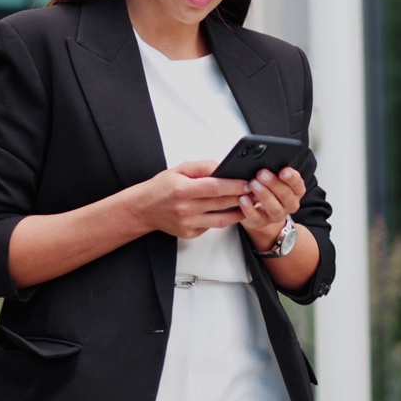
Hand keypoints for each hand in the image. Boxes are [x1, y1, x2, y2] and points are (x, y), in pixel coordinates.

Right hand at [128, 160, 250, 238]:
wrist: (143, 209)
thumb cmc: (162, 187)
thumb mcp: (179, 169)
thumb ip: (203, 167)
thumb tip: (224, 166)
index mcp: (183, 190)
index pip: (215, 188)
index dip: (234, 185)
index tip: (248, 182)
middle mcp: (186, 209)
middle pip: (221, 203)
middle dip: (242, 197)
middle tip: (256, 191)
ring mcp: (188, 224)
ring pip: (221, 220)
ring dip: (239, 212)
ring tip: (250, 203)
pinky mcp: (190, 233)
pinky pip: (212, 226)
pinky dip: (223, 219)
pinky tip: (232, 211)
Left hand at [235, 168, 305, 249]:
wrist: (260, 210)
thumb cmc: (268, 187)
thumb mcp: (274, 177)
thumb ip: (274, 169)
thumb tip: (264, 158)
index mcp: (295, 190)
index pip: (298, 184)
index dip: (291, 177)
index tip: (283, 170)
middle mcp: (289, 204)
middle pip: (286, 195)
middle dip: (274, 183)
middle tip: (262, 173)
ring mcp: (276, 215)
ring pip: (274, 208)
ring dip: (263, 195)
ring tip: (252, 184)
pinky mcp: (261, 222)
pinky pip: (256, 218)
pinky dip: (249, 209)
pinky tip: (243, 198)